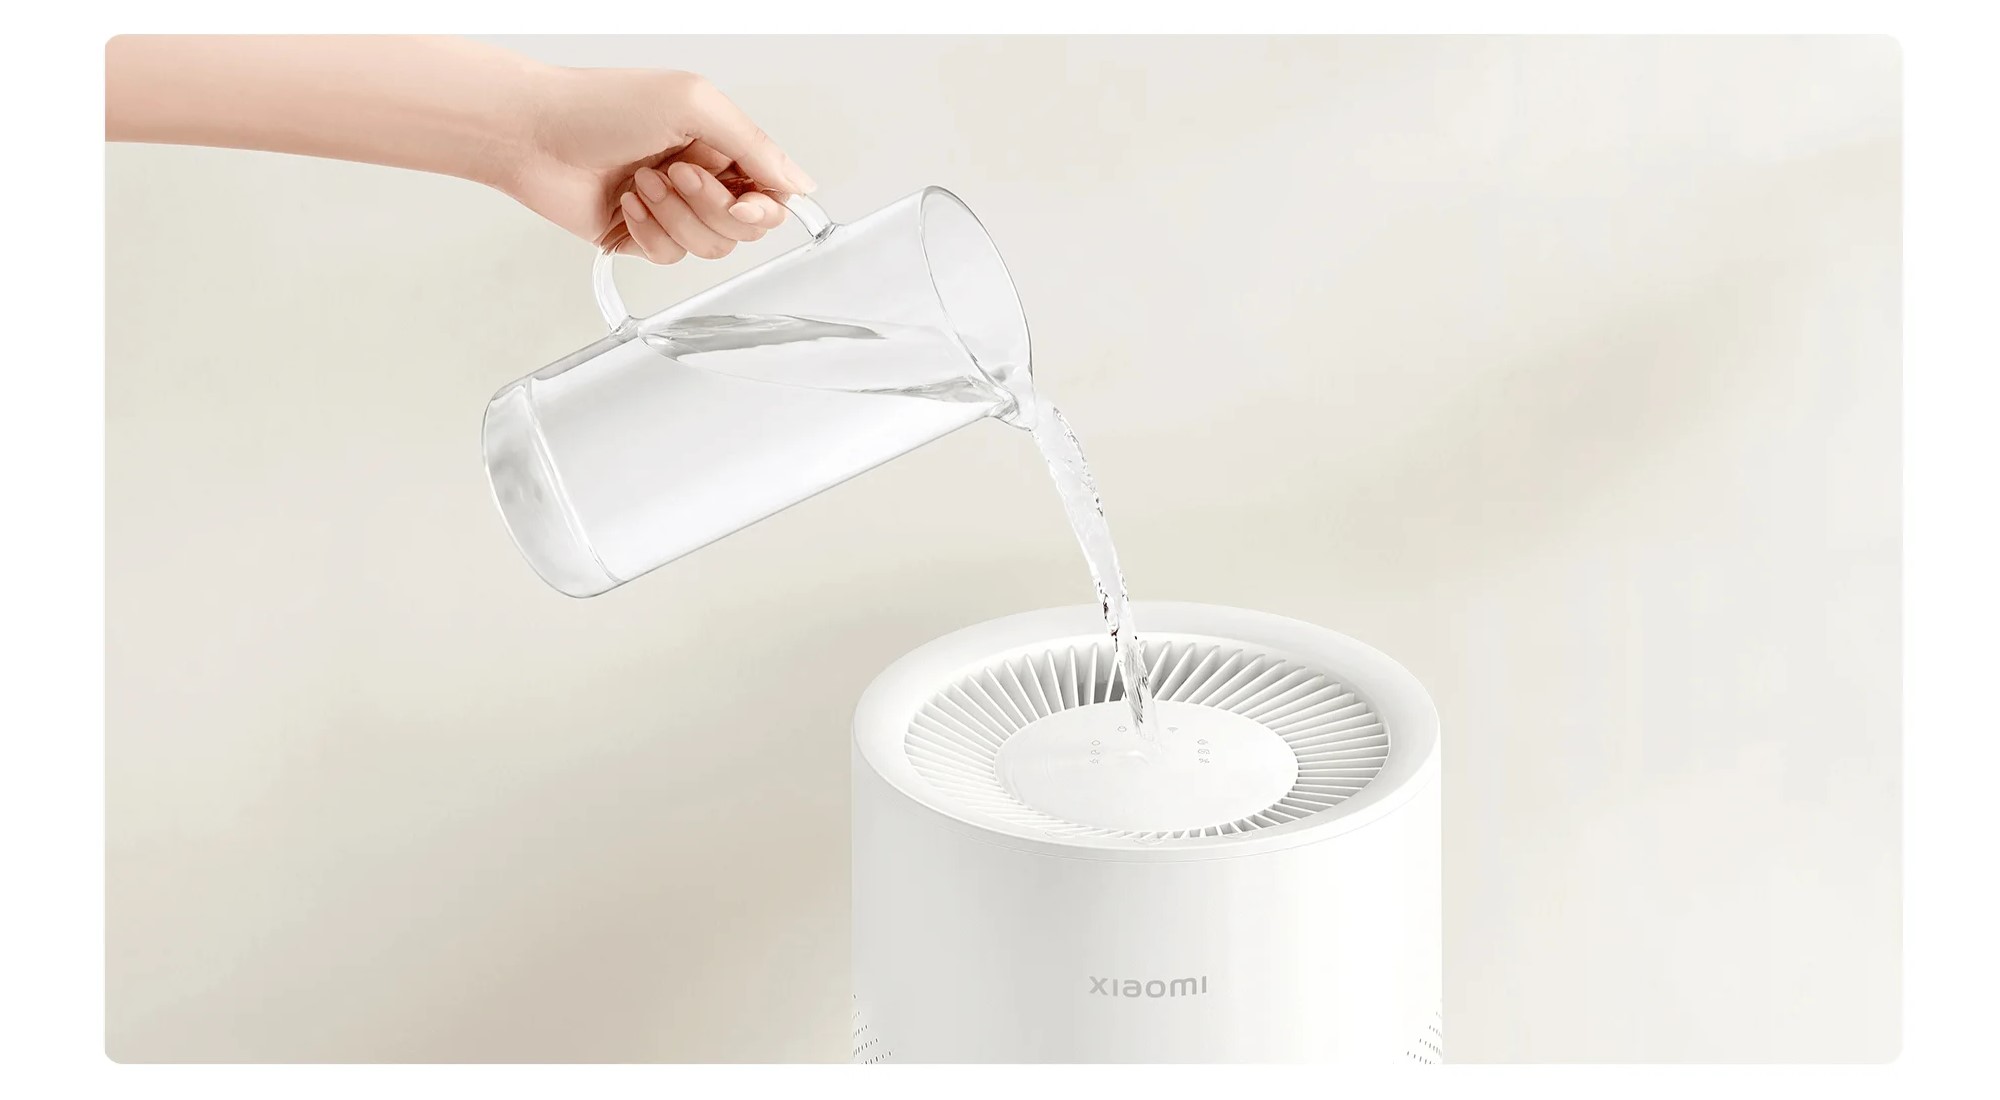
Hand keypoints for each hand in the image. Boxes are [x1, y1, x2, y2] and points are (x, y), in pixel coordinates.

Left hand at [504, 67, 815, 264]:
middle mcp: (701, 177)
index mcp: (720, 141)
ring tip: (642, 182)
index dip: (765, 205)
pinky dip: (649, 231)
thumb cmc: (599, 104)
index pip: (772, 191)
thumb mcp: (692, 104)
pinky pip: (670, 257)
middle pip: (746, 226)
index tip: (743, 201)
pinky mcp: (641, 237)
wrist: (530, 134)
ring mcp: (672, 209)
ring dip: (676, 216)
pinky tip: (626, 202)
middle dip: (712, 207)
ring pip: (710, 246)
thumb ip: (755, 146)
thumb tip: (801, 183)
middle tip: (676, 173)